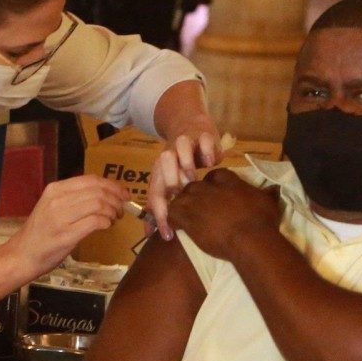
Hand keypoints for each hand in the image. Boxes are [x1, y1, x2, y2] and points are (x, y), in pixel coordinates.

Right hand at [7, 176, 128, 276]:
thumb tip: (105, 194)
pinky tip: (106, 226)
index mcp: (55, 189)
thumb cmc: (40, 231)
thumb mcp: (52, 205)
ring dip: (112, 211)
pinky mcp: (67, 235)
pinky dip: (106, 222)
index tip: (123, 194)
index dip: (112, 185)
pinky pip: (95, 221)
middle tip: (121, 209)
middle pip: (98, 191)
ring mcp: (61, 217)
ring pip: (99, 204)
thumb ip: (73, 197)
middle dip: (116, 199)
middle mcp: (57, 199)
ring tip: (114, 218)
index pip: (91, 180)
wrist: (22, 254)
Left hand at [147, 125, 221, 240]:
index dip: (160, 214)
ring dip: (186, 163)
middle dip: (171, 181)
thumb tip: (149, 233)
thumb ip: (161, 206)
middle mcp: (170, 155)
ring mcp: (187, 142)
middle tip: (182, 197)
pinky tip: (212, 164)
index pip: (155, 192)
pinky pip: (204, 139)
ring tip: (195, 179)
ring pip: (181, 146)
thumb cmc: (179, 163)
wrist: (190, 126)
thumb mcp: (169, 183)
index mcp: (160, 170)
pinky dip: (207, 151)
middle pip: (163, 162)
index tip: (168, 235)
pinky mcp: (204, 135)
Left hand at [167, 168, 281, 260]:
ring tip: (185, 221)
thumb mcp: (269, 202)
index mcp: (226, 178)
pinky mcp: (185, 217)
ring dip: (181, 208)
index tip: (218, 198)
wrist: (250, 239)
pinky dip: (171, 222)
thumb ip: (268, 194)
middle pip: (194, 186)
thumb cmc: (261, 220)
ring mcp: (194, 200)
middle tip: (200, 212)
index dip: (214, 187)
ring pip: (179, 198)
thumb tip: (275, 189)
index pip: (214, 175)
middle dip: (195, 197)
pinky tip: (176, 230)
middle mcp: (207, 185)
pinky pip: (171, 215)